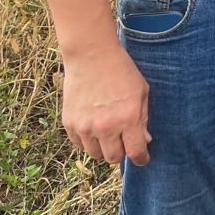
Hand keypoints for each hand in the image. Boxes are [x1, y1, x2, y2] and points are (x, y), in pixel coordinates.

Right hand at [61, 43, 150, 164]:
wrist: (91, 55)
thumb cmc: (121, 71)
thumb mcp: (141, 92)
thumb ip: (143, 119)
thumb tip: (144, 141)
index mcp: (128, 118)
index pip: (135, 152)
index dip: (141, 158)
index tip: (142, 159)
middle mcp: (106, 127)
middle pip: (114, 158)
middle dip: (122, 152)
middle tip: (124, 142)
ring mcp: (85, 126)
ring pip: (95, 154)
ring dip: (104, 148)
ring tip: (108, 133)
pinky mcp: (69, 123)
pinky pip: (80, 145)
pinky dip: (88, 141)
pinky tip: (94, 127)